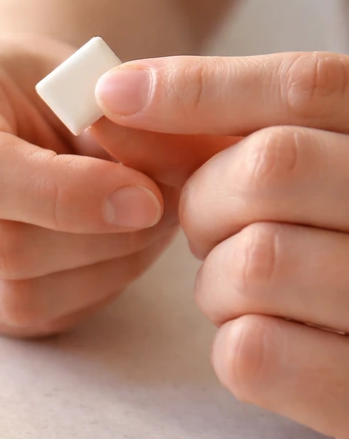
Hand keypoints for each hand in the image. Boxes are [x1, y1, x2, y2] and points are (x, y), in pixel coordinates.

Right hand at [0, 35, 179, 338]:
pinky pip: (22, 320)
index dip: (66, 195)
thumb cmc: (37, 85)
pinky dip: (84, 292)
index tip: (144, 196)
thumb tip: (157, 188)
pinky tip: (109, 253)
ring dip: (101, 272)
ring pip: (14, 297)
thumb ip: (119, 121)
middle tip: (160, 210)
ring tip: (143, 230)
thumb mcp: (79, 71)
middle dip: (99, 239)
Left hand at [96, 51, 348, 438]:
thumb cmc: (332, 256)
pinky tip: (269, 342)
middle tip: (210, 232)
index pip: (306, 87)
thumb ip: (223, 138)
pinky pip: (253, 351)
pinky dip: (234, 346)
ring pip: (255, 263)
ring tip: (248, 295)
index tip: (112, 95)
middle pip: (271, 168)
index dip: (198, 87)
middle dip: (205, 201)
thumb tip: (113, 97)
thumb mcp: (305, 182)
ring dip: (218, 283)